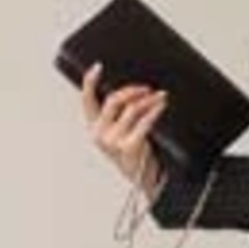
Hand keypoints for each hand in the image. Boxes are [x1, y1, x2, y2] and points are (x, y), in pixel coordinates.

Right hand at [82, 63, 168, 197]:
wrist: (144, 180)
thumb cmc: (134, 155)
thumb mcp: (119, 134)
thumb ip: (117, 116)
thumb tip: (129, 91)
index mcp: (94, 130)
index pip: (87, 101)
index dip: (89, 82)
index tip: (97, 67)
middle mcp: (100, 135)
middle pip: (114, 101)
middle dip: (132, 90)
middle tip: (146, 88)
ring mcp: (114, 142)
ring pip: (132, 109)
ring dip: (148, 100)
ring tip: (160, 96)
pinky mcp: (130, 146)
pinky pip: (144, 120)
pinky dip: (155, 109)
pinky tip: (161, 104)